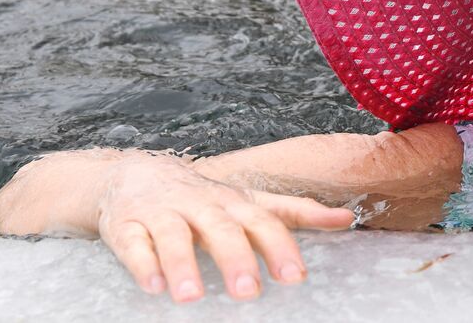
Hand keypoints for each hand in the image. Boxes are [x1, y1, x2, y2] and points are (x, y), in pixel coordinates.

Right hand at [96, 154, 354, 302]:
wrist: (135, 173)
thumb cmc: (205, 197)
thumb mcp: (251, 201)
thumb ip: (295, 212)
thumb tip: (347, 219)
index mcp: (234, 203)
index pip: (262, 223)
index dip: (279, 248)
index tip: (295, 278)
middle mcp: (200, 206)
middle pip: (220, 229)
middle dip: (235, 259)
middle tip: (248, 293)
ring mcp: (161, 214)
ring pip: (172, 236)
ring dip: (182, 265)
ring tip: (192, 298)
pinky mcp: (125, 225)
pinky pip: (132, 244)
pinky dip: (142, 264)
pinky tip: (153, 287)